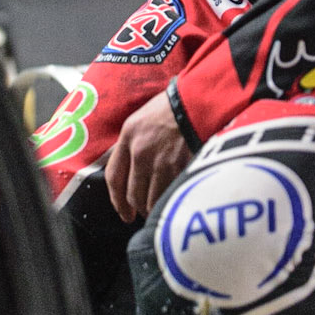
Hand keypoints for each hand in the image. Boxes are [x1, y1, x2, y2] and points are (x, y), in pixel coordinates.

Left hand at [105, 90, 190, 224]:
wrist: (200, 101)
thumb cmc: (173, 106)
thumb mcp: (142, 119)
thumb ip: (132, 144)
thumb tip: (131, 172)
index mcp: (128, 137)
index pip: (114, 178)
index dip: (117, 201)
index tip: (124, 212)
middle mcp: (141, 152)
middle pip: (133, 195)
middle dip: (138, 208)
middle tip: (145, 212)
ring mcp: (161, 162)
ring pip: (152, 200)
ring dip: (156, 208)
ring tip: (163, 207)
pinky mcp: (181, 168)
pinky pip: (171, 194)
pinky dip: (172, 201)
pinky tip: (176, 200)